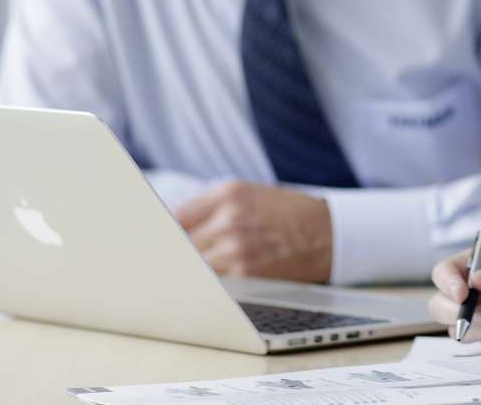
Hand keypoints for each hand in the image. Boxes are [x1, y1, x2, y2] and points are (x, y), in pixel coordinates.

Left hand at [175, 181, 332, 282]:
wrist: (328, 234)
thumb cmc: (286, 214)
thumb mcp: (249, 195)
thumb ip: (209, 208)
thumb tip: (169, 231)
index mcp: (228, 193)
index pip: (174, 217)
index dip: (161, 234)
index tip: (153, 245)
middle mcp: (229, 217)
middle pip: (179, 244)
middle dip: (172, 256)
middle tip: (162, 266)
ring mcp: (236, 248)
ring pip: (192, 267)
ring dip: (188, 273)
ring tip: (184, 278)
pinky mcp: (245, 275)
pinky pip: (212, 283)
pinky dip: (207, 286)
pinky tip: (208, 287)